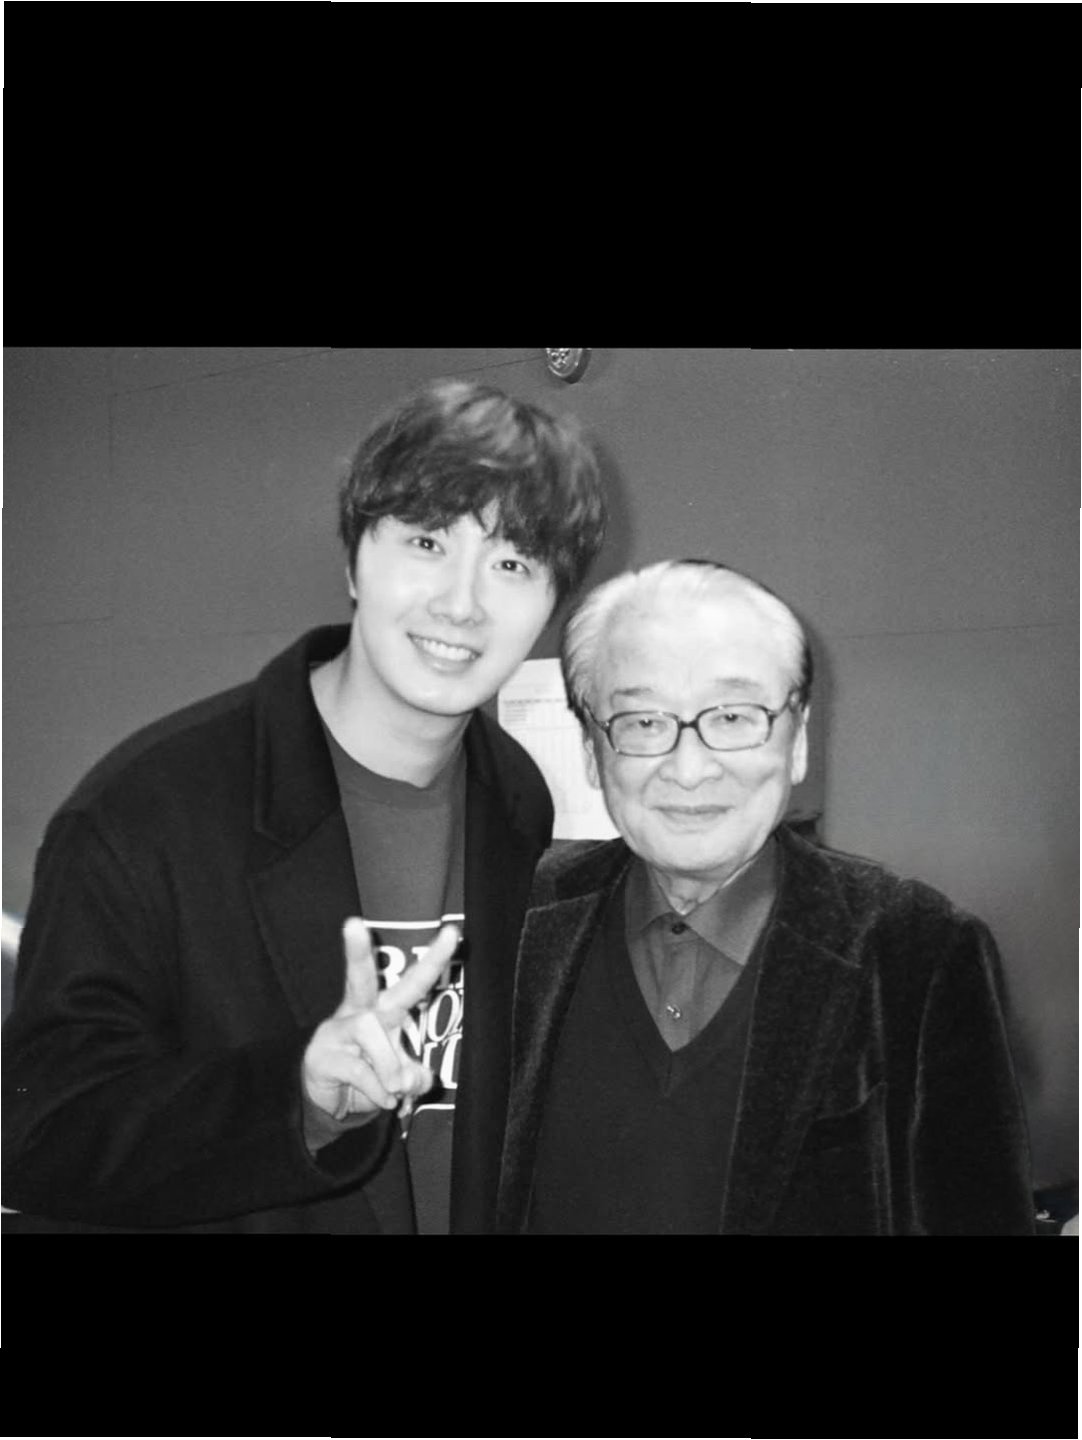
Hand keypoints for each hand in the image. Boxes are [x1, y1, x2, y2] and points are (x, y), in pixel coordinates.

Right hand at [302, 917, 458, 1123]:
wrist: (331, 1104)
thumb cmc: (372, 1077)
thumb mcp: (403, 1079)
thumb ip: (415, 1077)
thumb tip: (412, 1081)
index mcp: (384, 1010)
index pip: (411, 981)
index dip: (434, 959)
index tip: (453, 932)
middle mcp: (358, 1012)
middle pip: (360, 977)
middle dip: (359, 951)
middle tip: (354, 923)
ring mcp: (336, 1032)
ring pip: (370, 1030)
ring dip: (389, 1064)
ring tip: (395, 1089)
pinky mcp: (321, 1056)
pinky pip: (358, 1068)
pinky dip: (378, 1090)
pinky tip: (385, 1100)